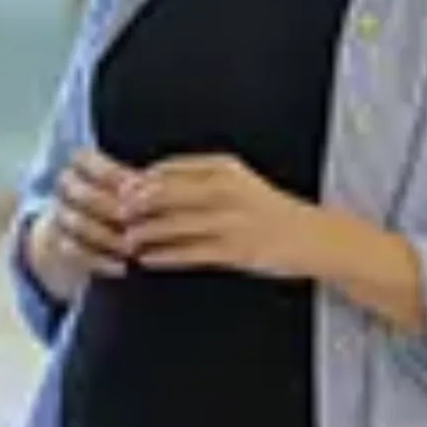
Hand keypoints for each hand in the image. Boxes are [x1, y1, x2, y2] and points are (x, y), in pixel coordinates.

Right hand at [26, 148, 134, 299]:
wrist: (78, 236)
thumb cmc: (115, 202)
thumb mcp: (125, 188)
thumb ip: (138, 185)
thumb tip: (158, 187)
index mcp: (81, 164)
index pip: (87, 160)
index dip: (112, 174)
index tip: (138, 186)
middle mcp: (66, 186)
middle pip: (83, 194)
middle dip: (112, 208)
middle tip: (138, 220)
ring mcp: (58, 214)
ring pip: (78, 223)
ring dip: (108, 237)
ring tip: (133, 249)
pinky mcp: (57, 243)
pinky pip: (74, 251)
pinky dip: (99, 261)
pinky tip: (122, 268)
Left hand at [120, 153, 325, 278]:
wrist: (311, 236)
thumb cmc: (264, 207)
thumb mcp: (234, 180)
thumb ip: (195, 177)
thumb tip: (146, 180)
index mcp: (223, 167)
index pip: (169, 168)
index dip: (140, 180)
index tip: (120, 189)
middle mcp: (227, 190)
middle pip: (167, 194)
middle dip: (137, 205)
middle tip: (115, 213)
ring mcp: (232, 221)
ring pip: (175, 225)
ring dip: (145, 233)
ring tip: (126, 239)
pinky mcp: (237, 251)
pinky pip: (190, 253)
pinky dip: (164, 256)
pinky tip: (147, 259)